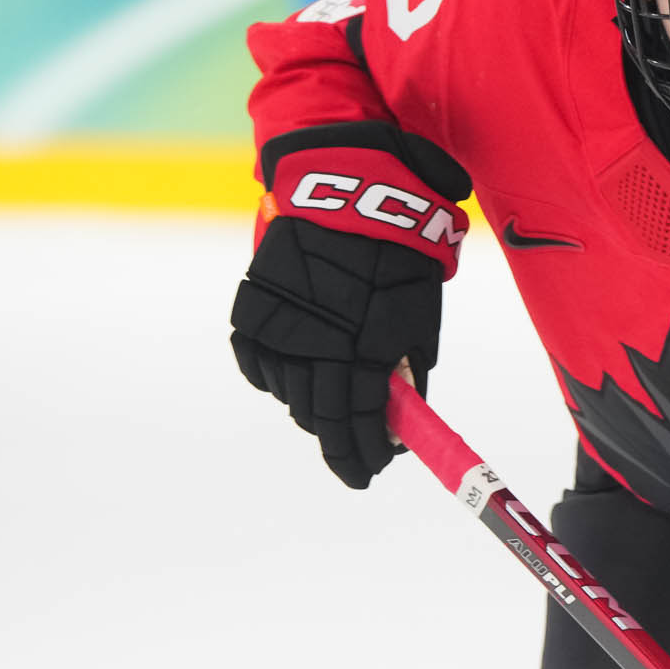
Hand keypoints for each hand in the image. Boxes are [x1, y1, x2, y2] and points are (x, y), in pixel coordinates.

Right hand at [230, 216, 442, 488]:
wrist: (346, 197)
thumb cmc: (396, 259)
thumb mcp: (417, 320)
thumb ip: (405, 373)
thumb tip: (402, 418)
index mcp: (363, 355)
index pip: (357, 427)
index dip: (363, 456)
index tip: (370, 471)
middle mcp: (315, 350)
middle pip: (319, 420)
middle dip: (340, 443)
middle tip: (354, 452)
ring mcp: (278, 333)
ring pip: (289, 396)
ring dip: (312, 408)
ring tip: (331, 402)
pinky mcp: (251, 315)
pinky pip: (260, 366)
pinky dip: (279, 377)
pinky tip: (297, 371)